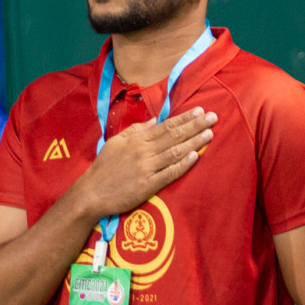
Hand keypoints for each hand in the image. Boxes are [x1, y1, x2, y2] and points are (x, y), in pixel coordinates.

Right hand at [70, 107, 214, 218]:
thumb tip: (153, 121)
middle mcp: (143, 151)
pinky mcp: (148, 185)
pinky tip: (195, 156)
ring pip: (175, 152)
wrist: (91, 193)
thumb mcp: (115, 143)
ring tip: (210, 133)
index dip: (184, 118)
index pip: (165, 126)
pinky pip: (169, 173)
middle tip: (213, 117)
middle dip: (195, 125)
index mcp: (136, 140)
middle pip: (174, 136)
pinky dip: (183, 164)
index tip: (199, 111)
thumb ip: (134, 130)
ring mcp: (146, 168)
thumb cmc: (103, 168)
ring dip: (194, 142)